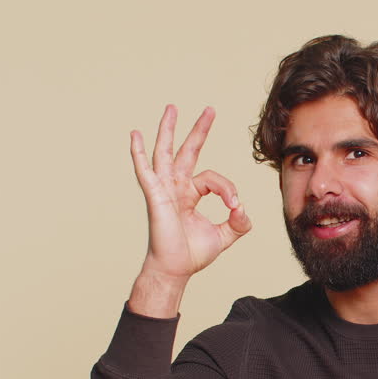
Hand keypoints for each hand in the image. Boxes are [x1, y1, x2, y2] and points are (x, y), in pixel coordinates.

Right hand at [129, 105, 250, 281]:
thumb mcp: (224, 235)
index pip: (213, 179)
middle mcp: (176, 187)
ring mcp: (164, 189)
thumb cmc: (192, 253)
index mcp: (191, 193)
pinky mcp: (155, 196)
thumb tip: (243, 208)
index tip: (235, 206)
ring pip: (165, 153)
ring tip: (172, 108)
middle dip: (199, 130)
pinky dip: (138, 154)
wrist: (176, 270)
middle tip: (210, 109)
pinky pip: (145, 171)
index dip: (227, 189)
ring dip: (168, 130)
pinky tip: (134, 135)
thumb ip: (239, 222)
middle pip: (188, 151)